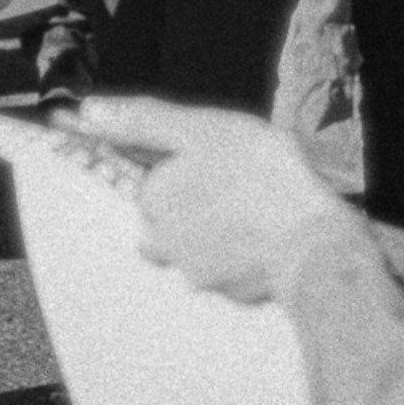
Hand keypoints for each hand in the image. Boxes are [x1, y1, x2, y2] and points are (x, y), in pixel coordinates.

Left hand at [75, 95, 351, 305]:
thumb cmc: (260, 176)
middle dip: (194, 211)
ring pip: (198, 252)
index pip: (151, 187)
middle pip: (168, 225)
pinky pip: (232, 273)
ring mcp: (200, 273)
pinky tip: (273, 241)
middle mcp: (166, 243)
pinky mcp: (234, 294)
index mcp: (157, 198)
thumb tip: (89, 110)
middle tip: (237, 190)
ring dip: (220, 238)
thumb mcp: (201, 130)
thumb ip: (143, 121)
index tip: (212, 167)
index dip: (180, 174)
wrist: (314, 242)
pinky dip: (247, 260)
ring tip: (258, 216)